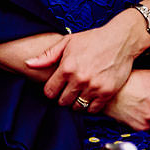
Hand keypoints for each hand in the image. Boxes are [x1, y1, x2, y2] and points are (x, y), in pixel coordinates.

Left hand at [25, 14, 139, 109]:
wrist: (121, 40)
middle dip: (63, 97)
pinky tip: (90, 96)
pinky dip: (90, 106)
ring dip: (76, 102)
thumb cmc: (94, 39)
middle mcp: (79, 79)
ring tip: (79, 93)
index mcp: (67, 67)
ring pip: (77, 107)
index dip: (51, 90)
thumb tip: (28, 64)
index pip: (49, 92)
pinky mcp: (107, 92)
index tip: (56, 87)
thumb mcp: (68, 42)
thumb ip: (47, 55)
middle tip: (69, 90)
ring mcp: (94, 87)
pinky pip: (93, 110)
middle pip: (62, 101)